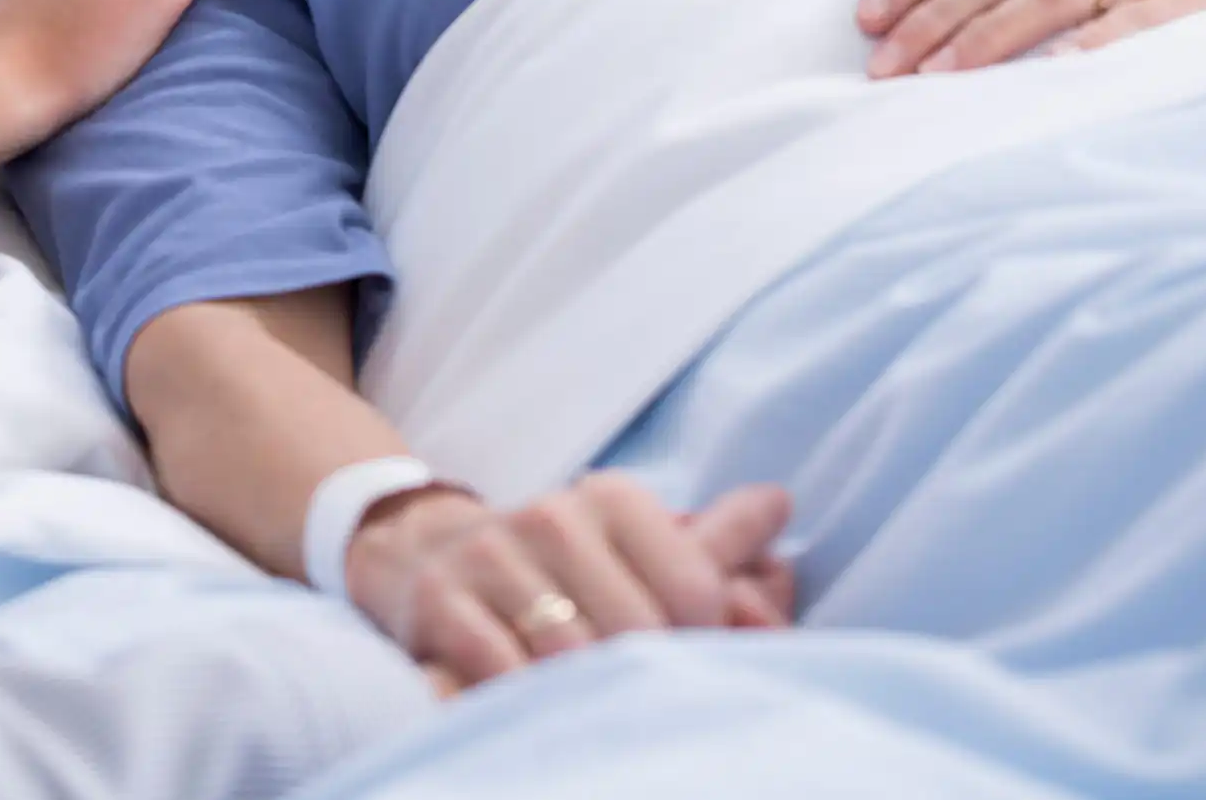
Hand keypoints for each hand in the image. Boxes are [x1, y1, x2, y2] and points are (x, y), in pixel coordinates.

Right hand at [346, 475, 794, 691]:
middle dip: (649, 678)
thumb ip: (715, 543)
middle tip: (647, 700)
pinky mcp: (439, 602)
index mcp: (611, 498)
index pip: (697, 588)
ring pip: (572, 655)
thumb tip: (779, 504)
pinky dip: (527, 699)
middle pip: (639, 630)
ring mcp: (490, 556)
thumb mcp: (633, 544)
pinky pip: (504, 673)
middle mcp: (551, 515)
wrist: (425, 558)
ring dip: (588, 695)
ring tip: (595, 707)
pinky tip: (537, 704)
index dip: (705, 644)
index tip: (687, 662)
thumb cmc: (559, 565)